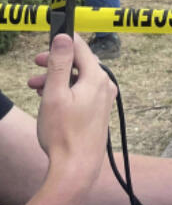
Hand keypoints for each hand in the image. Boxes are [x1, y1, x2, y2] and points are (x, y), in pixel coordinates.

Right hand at [28, 34, 115, 187]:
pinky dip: (65, 90)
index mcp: (96, 78)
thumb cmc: (63, 133)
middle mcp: (105, 86)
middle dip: (56, 62)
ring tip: (34, 86)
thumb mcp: (55, 94)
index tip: (47, 39)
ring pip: (78, 79)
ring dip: (57, 78)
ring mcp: (103, 100)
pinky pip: (82, 92)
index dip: (63, 41)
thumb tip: (64, 38)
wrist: (76, 166)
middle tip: (35, 64)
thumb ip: (60, 64)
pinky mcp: (98, 111)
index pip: (81, 48)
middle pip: (80, 63)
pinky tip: (49, 99)